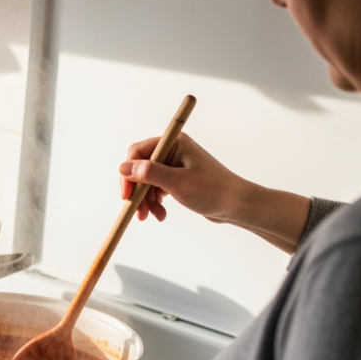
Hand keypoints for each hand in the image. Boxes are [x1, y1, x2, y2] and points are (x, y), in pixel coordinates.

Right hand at [118, 132, 246, 223]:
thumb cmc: (213, 190)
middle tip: (138, 212)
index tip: (126, 195)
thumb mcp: (177, 182)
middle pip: (140, 169)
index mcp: (174, 143)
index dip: (128, 173)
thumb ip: (149, 173)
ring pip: (147, 182)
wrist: (237, 206)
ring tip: (152, 216)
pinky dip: (155, 203)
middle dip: (137, 191)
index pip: (138, 152)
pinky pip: (157, 189)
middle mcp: (173, 151)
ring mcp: (175, 166)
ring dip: (146, 200)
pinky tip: (160, 215)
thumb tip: (123, 167)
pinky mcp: (178, 179)